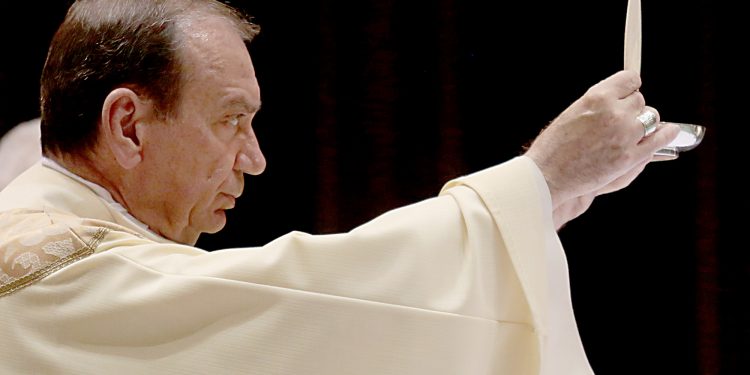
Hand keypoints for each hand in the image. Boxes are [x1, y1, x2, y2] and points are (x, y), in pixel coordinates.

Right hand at [525, 70, 679, 216]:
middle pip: (640, 101)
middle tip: (621, 121)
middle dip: (633, 109)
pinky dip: (666, 134)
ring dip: (645, 123)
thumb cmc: (554, 148)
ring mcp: (625, 135)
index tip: (628, 94)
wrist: (549, 176)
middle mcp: (614, 112)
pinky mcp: (631, 157)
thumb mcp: (573, 114)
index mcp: (597, 98)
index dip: (629, 88)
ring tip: (634, 132)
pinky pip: (660, 139)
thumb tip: (619, 99)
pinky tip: (669, 132)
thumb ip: (599, 105)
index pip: (630, 80)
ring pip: (651, 118)